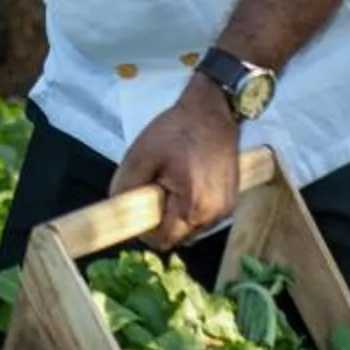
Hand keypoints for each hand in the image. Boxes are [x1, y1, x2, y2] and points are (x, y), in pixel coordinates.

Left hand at [110, 80, 242, 252]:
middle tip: (153, 192)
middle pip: (177, 236)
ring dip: (176, 215)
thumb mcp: (140, 156)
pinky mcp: (230, 202)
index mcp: (193, 206)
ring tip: (171, 183)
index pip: (161, 239)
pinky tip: (186, 183)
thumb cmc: (176, 130)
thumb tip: (119, 213)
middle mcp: (214, 215)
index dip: (144, 229)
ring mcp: (226, 209)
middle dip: (160, 220)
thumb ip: (124, 188)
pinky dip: (190, 207)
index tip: (137, 210)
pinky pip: (202, 217)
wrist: (212, 110)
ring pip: (189, 228)